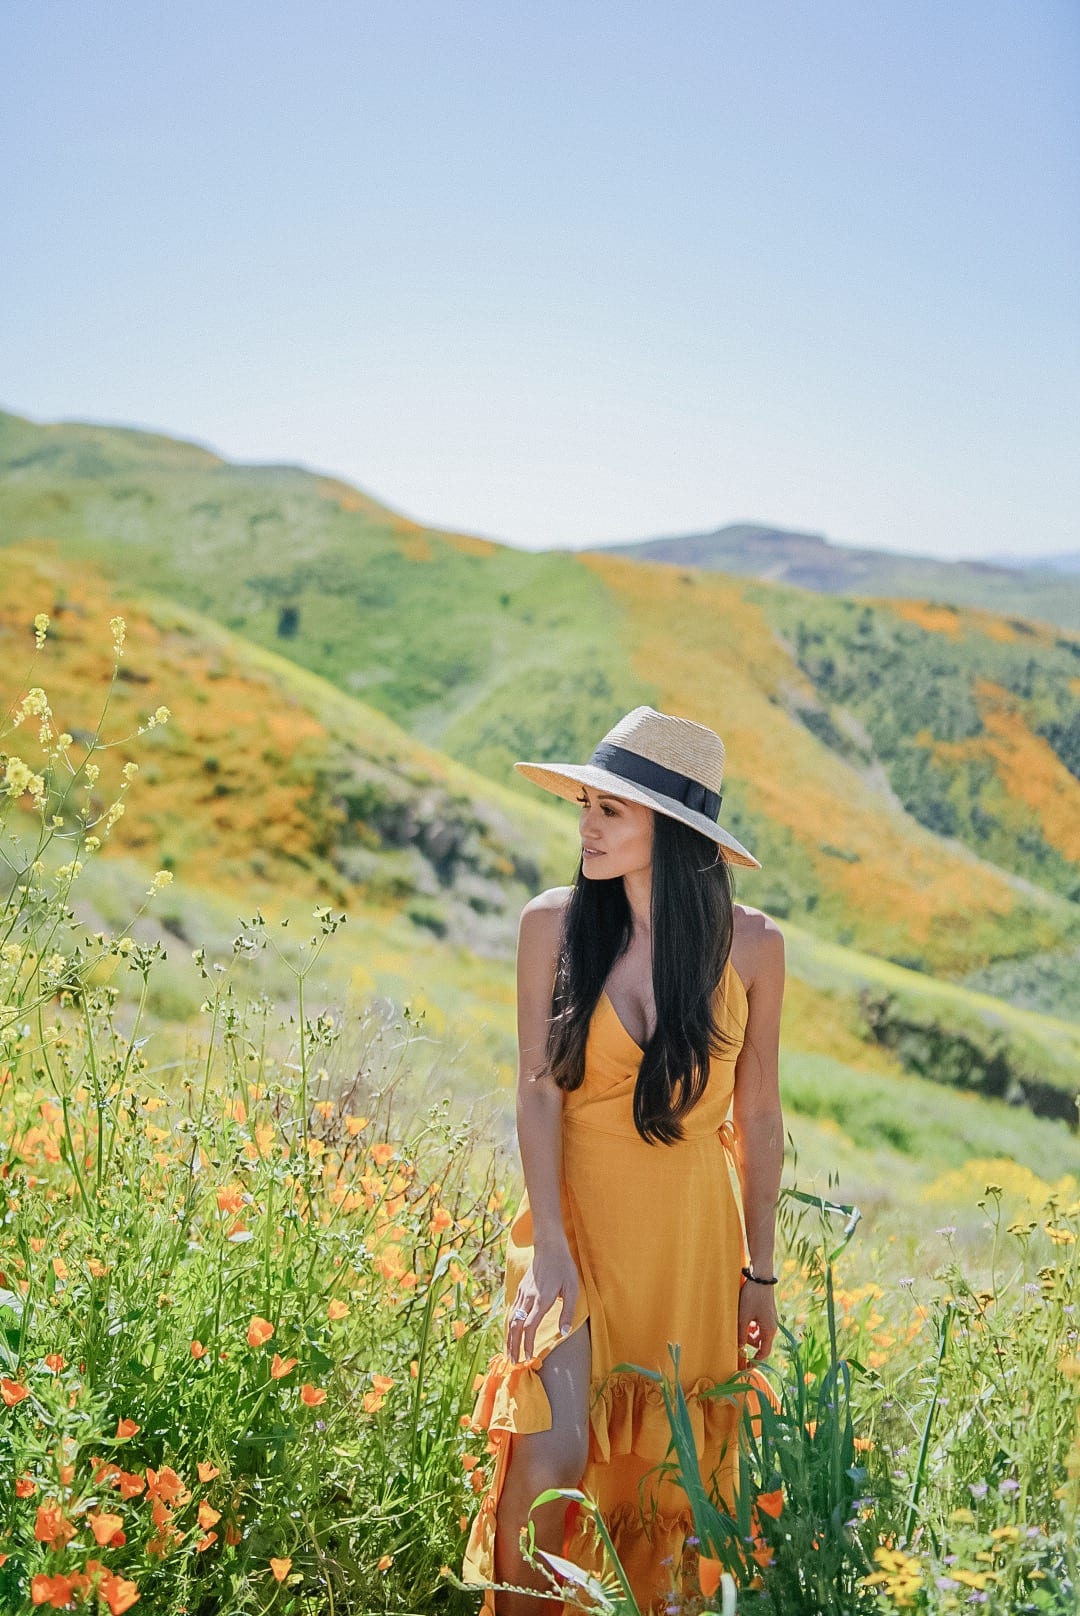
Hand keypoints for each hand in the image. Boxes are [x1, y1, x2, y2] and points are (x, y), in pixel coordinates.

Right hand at [506, 1240, 579, 1361]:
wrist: (549, 1247)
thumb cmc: (564, 1267)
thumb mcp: (572, 1288)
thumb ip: (568, 1312)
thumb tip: (564, 1333)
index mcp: (542, 1299)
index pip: (530, 1327)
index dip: (528, 1344)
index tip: (529, 1357)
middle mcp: (529, 1298)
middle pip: (516, 1326)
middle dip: (513, 1345)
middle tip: (513, 1361)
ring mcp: (523, 1293)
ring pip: (512, 1318)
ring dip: (509, 1337)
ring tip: (509, 1352)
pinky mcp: (520, 1289)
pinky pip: (512, 1310)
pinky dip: (510, 1324)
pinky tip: (510, 1333)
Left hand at [737, 1275, 778, 1366]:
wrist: (760, 1276)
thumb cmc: (752, 1297)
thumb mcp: (744, 1317)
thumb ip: (741, 1335)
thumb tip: (738, 1350)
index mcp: (769, 1330)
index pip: (763, 1353)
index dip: (754, 1362)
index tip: (744, 1367)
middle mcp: (771, 1326)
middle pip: (759, 1343)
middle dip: (747, 1345)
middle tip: (734, 1345)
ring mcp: (769, 1319)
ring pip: (757, 1334)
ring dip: (747, 1334)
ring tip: (737, 1326)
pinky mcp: (765, 1312)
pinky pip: (757, 1325)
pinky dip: (749, 1325)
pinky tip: (741, 1319)